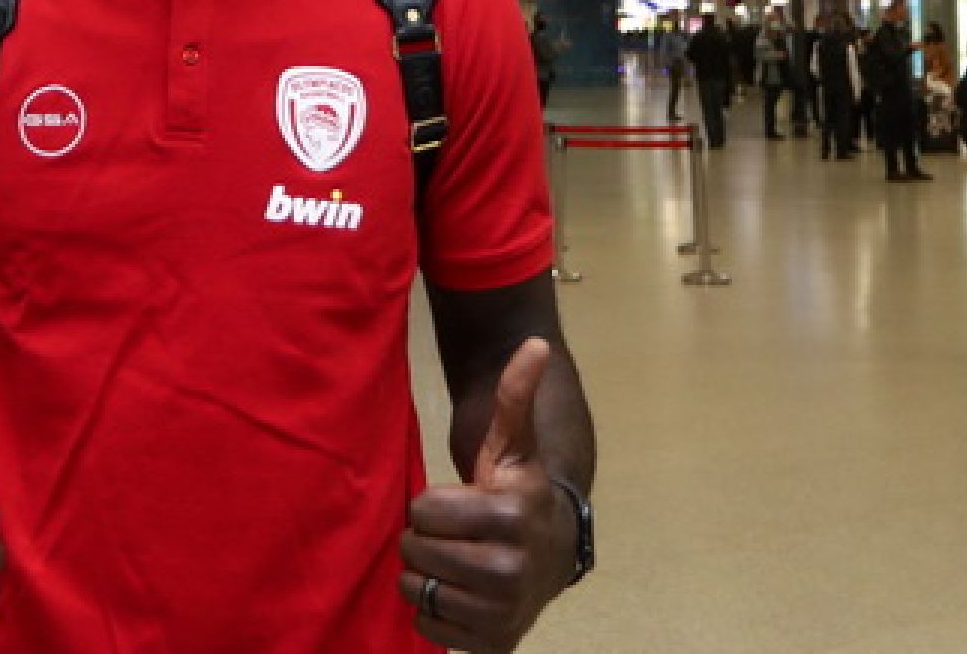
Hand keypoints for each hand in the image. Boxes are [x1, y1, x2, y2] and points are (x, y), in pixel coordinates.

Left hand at [400, 339, 577, 652]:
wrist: (552, 557)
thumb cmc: (519, 494)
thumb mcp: (513, 447)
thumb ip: (515, 397)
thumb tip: (535, 344)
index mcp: (510, 514)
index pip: (421, 510)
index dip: (432, 504)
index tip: (461, 503)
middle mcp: (509, 568)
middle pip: (414, 549)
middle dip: (425, 539)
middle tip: (454, 535)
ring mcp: (500, 611)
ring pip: (415, 589)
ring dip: (425, 575)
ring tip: (455, 562)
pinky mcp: (490, 643)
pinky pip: (426, 627)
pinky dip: (433, 613)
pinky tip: (458, 595)